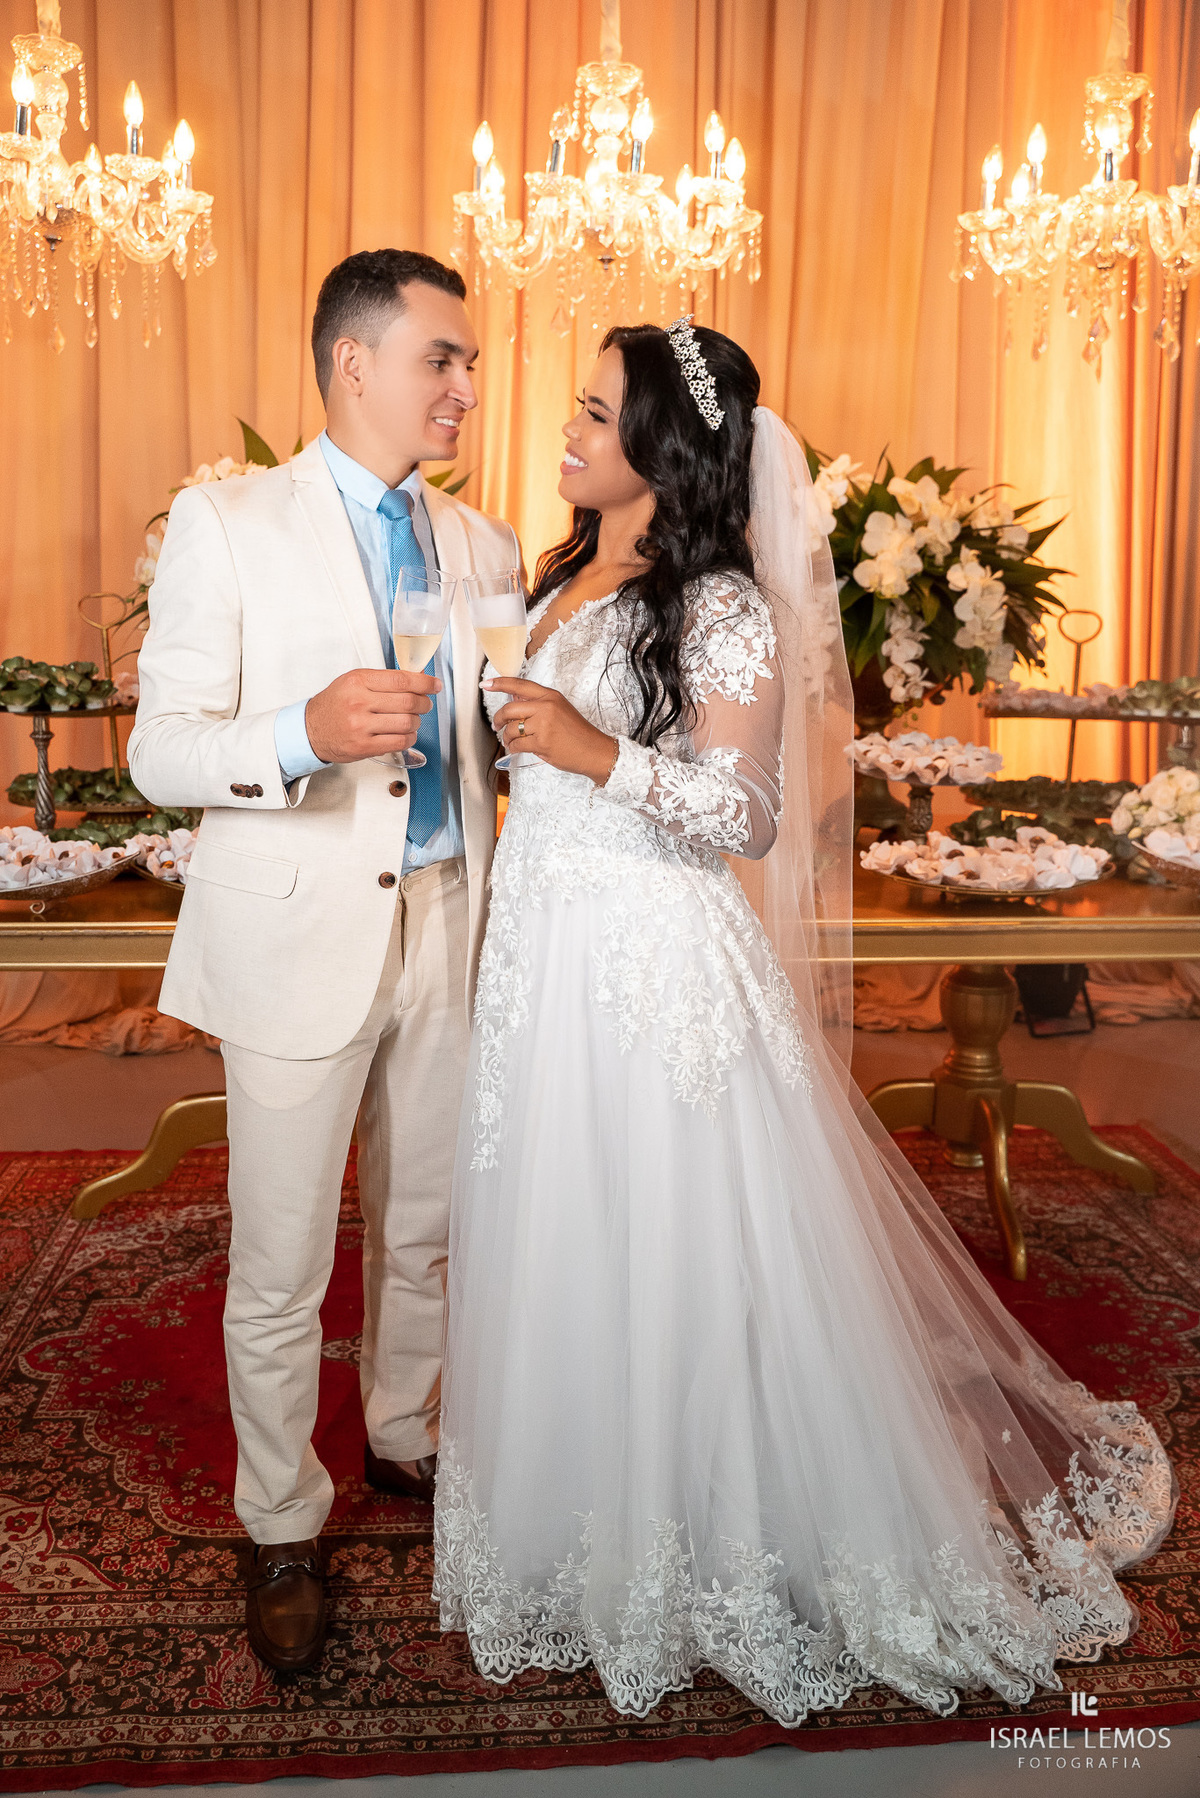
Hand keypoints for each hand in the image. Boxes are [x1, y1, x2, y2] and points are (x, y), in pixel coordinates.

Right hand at [305, 668, 439, 763]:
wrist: (311, 730)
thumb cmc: (335, 704)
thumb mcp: (355, 682)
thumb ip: (384, 679)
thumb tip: (418, 677)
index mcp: (358, 682)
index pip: (401, 680)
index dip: (424, 683)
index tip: (434, 685)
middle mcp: (359, 703)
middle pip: (408, 702)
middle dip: (424, 703)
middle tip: (425, 704)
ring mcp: (361, 726)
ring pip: (406, 723)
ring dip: (416, 722)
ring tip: (412, 719)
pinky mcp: (364, 747)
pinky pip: (399, 742)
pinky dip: (409, 737)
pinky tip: (406, 733)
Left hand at [486, 676, 617, 784]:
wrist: (594, 751)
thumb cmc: (578, 733)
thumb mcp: (560, 709)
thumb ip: (539, 704)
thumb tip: (515, 701)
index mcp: (550, 696)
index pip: (520, 685)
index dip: (500, 683)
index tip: (486, 684)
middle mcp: (546, 707)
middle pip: (509, 709)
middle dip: (498, 719)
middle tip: (497, 725)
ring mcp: (543, 725)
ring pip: (511, 729)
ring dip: (507, 738)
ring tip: (511, 741)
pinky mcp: (541, 742)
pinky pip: (517, 744)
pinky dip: (513, 748)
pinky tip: (517, 749)